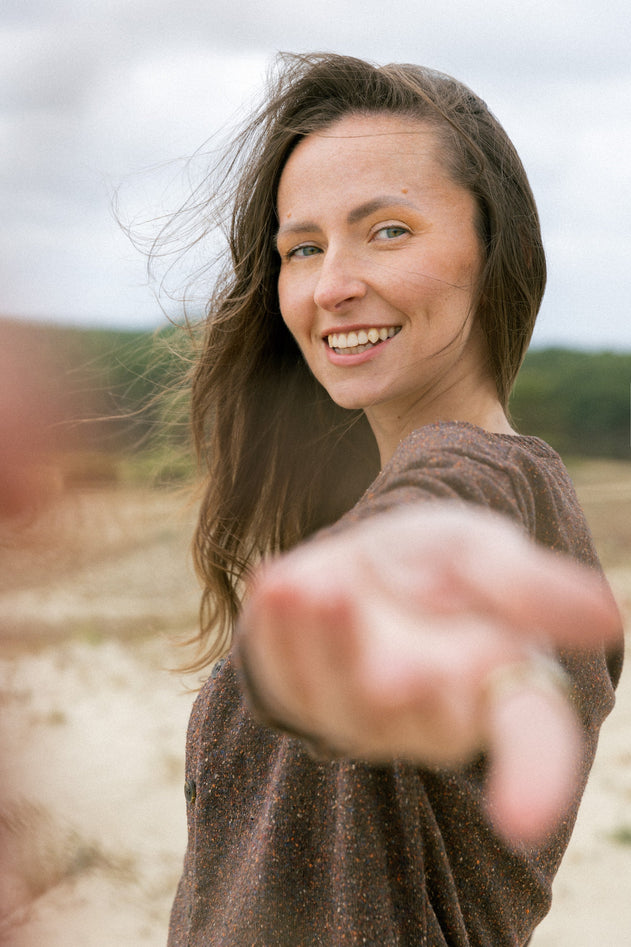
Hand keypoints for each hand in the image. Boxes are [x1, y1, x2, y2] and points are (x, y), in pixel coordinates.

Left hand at [239, 504, 620, 843]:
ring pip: (343, 700)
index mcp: (497, 689)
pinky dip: (278, 632)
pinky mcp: (302, 690)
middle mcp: (429, 713)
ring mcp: (360, 710)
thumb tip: (607, 618)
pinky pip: (287, 675)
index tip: (523, 817)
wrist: (370, 555)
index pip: (530, 746)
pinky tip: (276, 583)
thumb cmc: (441, 565)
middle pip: (422, 724)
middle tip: (394, 670)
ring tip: (317, 589)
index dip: (531, 782)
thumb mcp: (485, 553)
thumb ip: (529, 586)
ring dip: (328, 648)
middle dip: (405, 699)